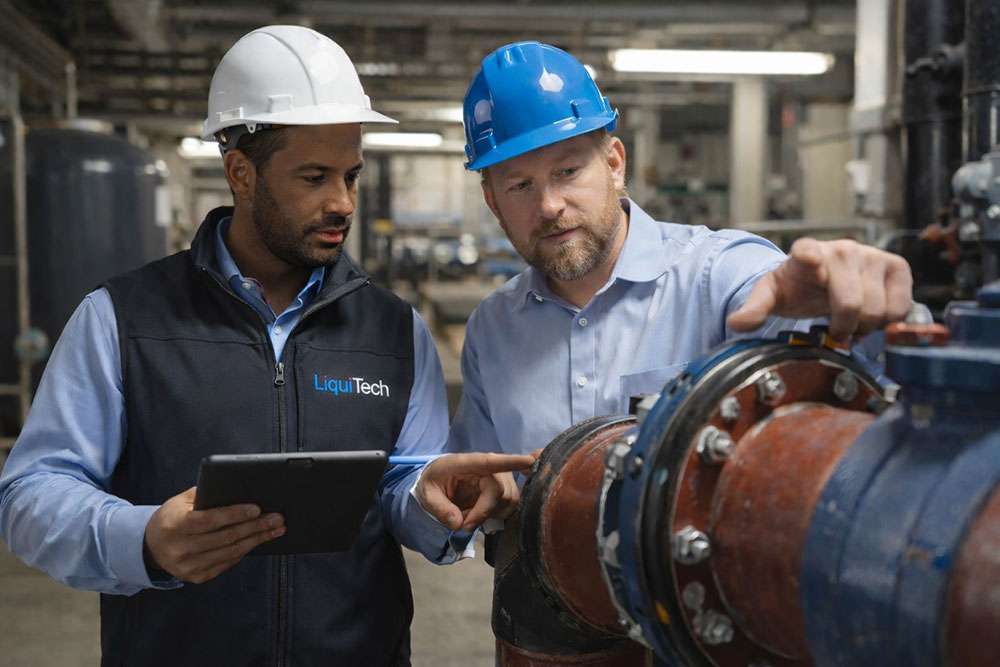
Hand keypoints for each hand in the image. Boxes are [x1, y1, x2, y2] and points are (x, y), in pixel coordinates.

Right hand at [144, 486, 284, 583]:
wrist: (150, 546)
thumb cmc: (172, 517)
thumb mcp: (180, 501)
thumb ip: (205, 494)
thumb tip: (239, 489)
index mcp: (175, 525)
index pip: (209, 520)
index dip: (234, 514)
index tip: (257, 508)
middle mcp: (180, 548)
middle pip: (226, 537)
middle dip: (256, 527)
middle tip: (277, 518)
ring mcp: (188, 566)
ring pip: (231, 552)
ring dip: (257, 540)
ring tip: (276, 529)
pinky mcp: (196, 577)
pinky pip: (227, 563)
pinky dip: (244, 551)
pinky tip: (258, 541)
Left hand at [415, 453, 535, 531]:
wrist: (440, 480)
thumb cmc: (434, 481)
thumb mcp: (426, 494)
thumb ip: (439, 508)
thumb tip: (458, 524)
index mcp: (467, 463)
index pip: (491, 461)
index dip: (511, 462)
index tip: (530, 461)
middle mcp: (489, 468)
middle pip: (501, 491)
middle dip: (484, 512)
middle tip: (463, 524)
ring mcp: (500, 478)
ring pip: (509, 501)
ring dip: (490, 515)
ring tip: (469, 516)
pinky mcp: (505, 490)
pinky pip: (510, 506)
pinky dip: (496, 516)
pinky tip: (481, 515)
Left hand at [727, 237, 912, 340]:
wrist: (820, 279)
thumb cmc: (796, 287)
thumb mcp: (771, 296)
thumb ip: (755, 309)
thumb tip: (735, 324)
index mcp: (805, 254)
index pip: (807, 252)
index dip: (809, 257)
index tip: (809, 259)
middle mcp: (841, 249)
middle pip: (852, 303)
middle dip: (844, 326)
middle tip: (834, 328)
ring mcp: (871, 255)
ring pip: (878, 309)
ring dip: (866, 325)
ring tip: (851, 320)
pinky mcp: (896, 266)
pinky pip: (900, 306)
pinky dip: (887, 320)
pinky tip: (870, 315)